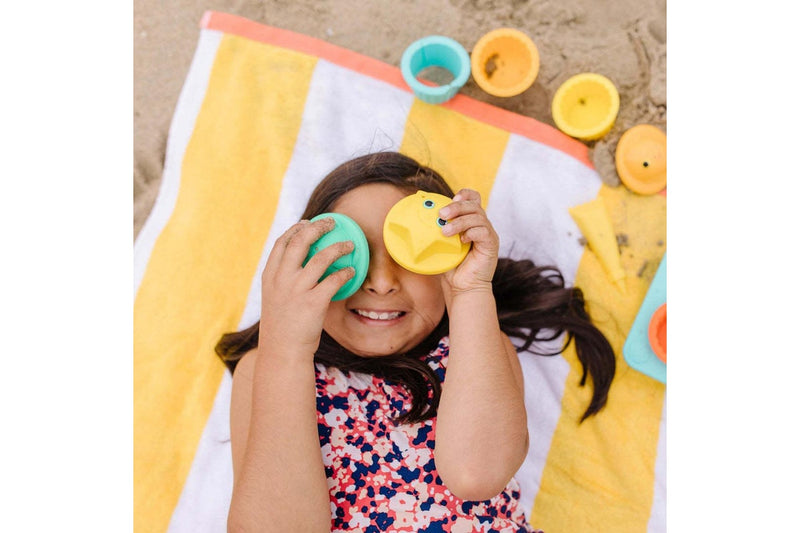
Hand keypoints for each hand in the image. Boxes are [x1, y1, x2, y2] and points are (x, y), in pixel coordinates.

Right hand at [258, 217, 355, 358]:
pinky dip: (345, 272)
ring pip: (321, 257)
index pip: (282, 243)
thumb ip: (283, 280)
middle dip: (318, 227)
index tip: (308, 223)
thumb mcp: (274, 298)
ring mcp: (297, 290)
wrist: (282, 352)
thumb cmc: (282, 327)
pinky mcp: (313, 302)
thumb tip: (302, 264)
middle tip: (332, 222)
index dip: (296, 229)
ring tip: (350, 245)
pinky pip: (334, 279)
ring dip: (338, 247)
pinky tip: (352, 271)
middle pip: (300, 241)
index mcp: (270, 276)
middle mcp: (281, 279)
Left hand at [437, 189, 498, 294]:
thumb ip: (437, 230)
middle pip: (475, 205)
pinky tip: (461, 240)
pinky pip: (483, 232)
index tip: (451, 198)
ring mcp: (488, 235)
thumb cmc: (452, 268)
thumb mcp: (442, 244)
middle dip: (457, 207)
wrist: (463, 288)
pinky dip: (470, 232)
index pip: (474, 199)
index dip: (464, 194)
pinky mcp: (491, 245)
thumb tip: (419, 218)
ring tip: (445, 231)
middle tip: (441, 214)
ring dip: (459, 221)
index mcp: (472, 222)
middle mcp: (482, 226)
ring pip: (478, 217)